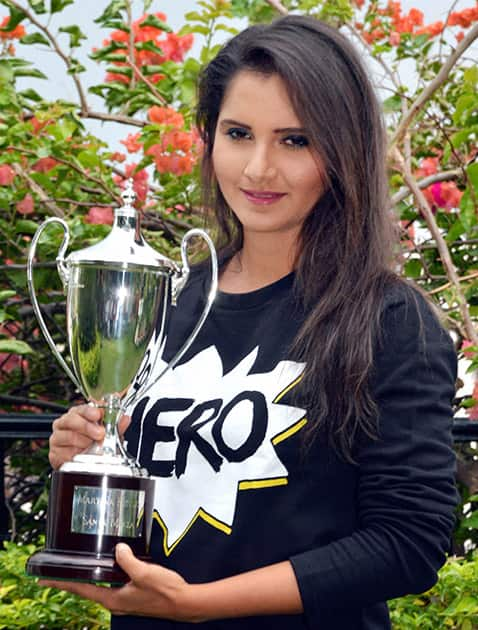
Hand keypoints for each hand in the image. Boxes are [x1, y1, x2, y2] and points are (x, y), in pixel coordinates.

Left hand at [39, 544, 198, 621]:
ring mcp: (125, 600)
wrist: (184, 602)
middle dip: (72, 581)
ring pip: (101, 587)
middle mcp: (116, 602)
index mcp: (114, 599)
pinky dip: (106, 577)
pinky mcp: (133, 596)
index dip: (62, 584)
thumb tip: (117, 548)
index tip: (44, 581)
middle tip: (57, 573)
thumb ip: (127, 560)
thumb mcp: (144, 572)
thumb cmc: (164, 591)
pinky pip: (114, 585)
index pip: (81, 590)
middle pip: (88, 590)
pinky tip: (110, 567)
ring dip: (89, 579)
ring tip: (79, 568)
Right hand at [49, 404, 130, 469]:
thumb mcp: (107, 433)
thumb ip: (116, 426)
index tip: (98, 414)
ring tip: (91, 446)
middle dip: (87, 427)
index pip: (82, 408)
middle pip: (72, 420)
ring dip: (82, 442)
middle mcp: (65, 423)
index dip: (90, 411)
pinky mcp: (54, 453)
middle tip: (99, 433)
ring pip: (68, 436)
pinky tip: (81, 455)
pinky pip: (63, 452)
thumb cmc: (92, 443)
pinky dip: (74, 454)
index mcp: (77, 414)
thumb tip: (125, 419)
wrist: (80, 462)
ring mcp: (57, 438)